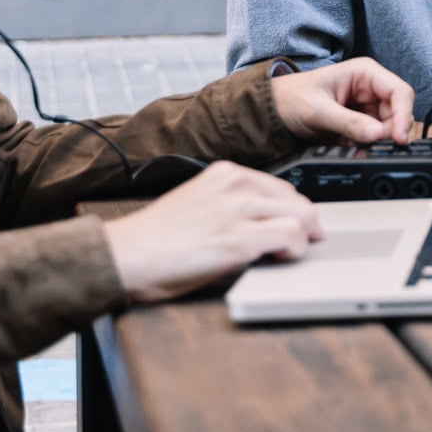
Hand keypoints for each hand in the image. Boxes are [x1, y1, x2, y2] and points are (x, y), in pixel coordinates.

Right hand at [102, 162, 322, 303]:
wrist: (125, 256)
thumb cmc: (156, 239)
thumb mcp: (199, 203)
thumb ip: (232, 204)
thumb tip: (266, 220)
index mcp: (225, 173)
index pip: (282, 188)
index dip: (294, 211)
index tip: (299, 226)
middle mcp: (236, 185)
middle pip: (298, 201)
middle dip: (306, 225)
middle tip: (304, 244)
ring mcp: (239, 210)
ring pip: (302, 216)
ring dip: (302, 239)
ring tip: (289, 254)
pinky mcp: (239, 240)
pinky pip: (291, 237)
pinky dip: (295, 250)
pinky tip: (282, 259)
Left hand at [271, 58, 413, 145]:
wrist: (270, 110)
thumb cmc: (290, 98)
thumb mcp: (319, 111)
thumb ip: (350, 122)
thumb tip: (377, 135)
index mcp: (365, 73)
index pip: (400, 92)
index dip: (403, 115)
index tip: (399, 138)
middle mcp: (369, 87)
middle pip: (397, 111)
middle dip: (390, 131)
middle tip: (377, 147)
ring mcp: (365, 104)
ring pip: (387, 125)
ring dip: (377, 139)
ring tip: (355, 145)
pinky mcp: (358, 120)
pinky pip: (373, 135)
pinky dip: (365, 143)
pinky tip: (349, 145)